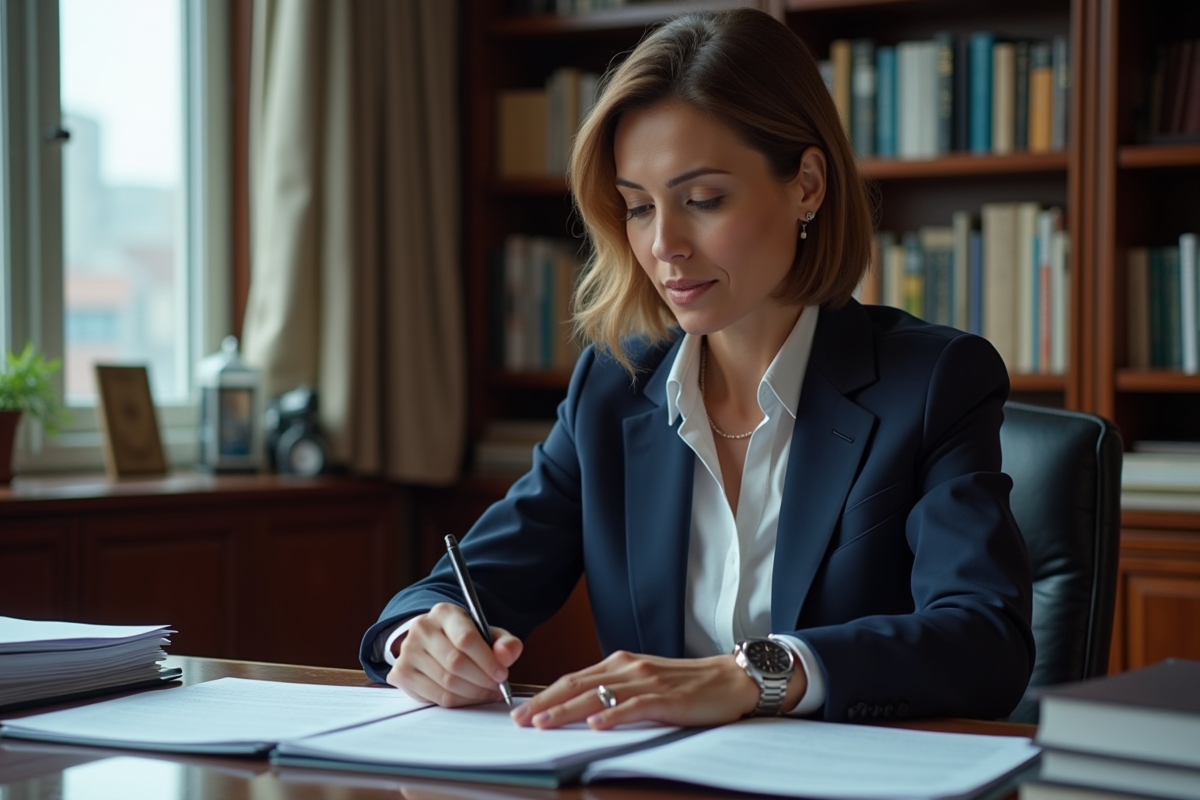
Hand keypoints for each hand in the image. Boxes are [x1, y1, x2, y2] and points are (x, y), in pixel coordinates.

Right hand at [386, 602, 522, 706]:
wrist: (433, 643)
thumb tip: (506, 656)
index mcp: (444, 613)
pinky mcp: (401, 673)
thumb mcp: (488, 634)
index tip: (502, 675)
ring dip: (472, 694)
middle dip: (482, 681)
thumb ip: (505, 643)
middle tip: (496, 689)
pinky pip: (436, 696)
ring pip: (446, 683)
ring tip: (486, 693)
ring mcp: (407, 651)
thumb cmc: (464, 639)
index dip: (487, 661)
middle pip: (456, 663)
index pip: (466, 638)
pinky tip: (469, 697)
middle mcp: (422, 628)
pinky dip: (458, 702)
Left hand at [510, 650, 804, 729]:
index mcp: (620, 663)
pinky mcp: (667, 698)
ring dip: (567, 711)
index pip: (573, 679)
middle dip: (545, 703)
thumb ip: (615, 690)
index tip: (520, 711)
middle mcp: (628, 668)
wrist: (730, 679)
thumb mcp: (644, 682)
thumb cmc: (687, 685)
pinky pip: (634, 707)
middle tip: (518, 720)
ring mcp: (647, 682)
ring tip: (543, 723)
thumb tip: (581, 708)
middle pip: (577, 686)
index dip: (544, 694)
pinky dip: (613, 715)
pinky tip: (595, 725)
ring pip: (598, 696)